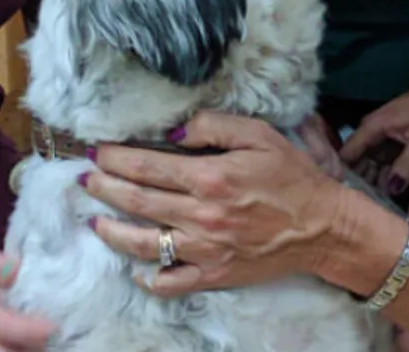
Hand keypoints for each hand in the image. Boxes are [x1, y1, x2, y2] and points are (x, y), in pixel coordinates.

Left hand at [81, 110, 347, 296]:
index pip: (147, 166)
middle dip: (104, 187)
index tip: (98, 150)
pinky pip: (172, 282)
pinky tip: (136, 269)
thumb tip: (173, 130)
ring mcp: (205, 248)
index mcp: (210, 177)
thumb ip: (213, 126)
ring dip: (113, 231)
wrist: (323, 226)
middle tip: (85, 179)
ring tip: (95, 221)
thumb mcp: (259, 135)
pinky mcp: (214, 274)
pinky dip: (149, 277)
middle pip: (137, 200)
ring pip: (144, 243)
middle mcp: (201, 214)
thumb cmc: (293, 177)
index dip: (116, 157)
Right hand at [340, 73, 408, 196]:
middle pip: (355, 163)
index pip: (347, 154)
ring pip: (366, 166)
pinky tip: (388, 194)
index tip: (346, 196)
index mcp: (372, 127)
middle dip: (360, 184)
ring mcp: (377, 139)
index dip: (344, 174)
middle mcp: (369, 133)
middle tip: (368, 206)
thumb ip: (407, 163)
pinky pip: (378, 164)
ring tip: (380, 204)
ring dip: (372, 183)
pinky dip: (382, 178)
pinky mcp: (387, 144)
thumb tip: (392, 189)